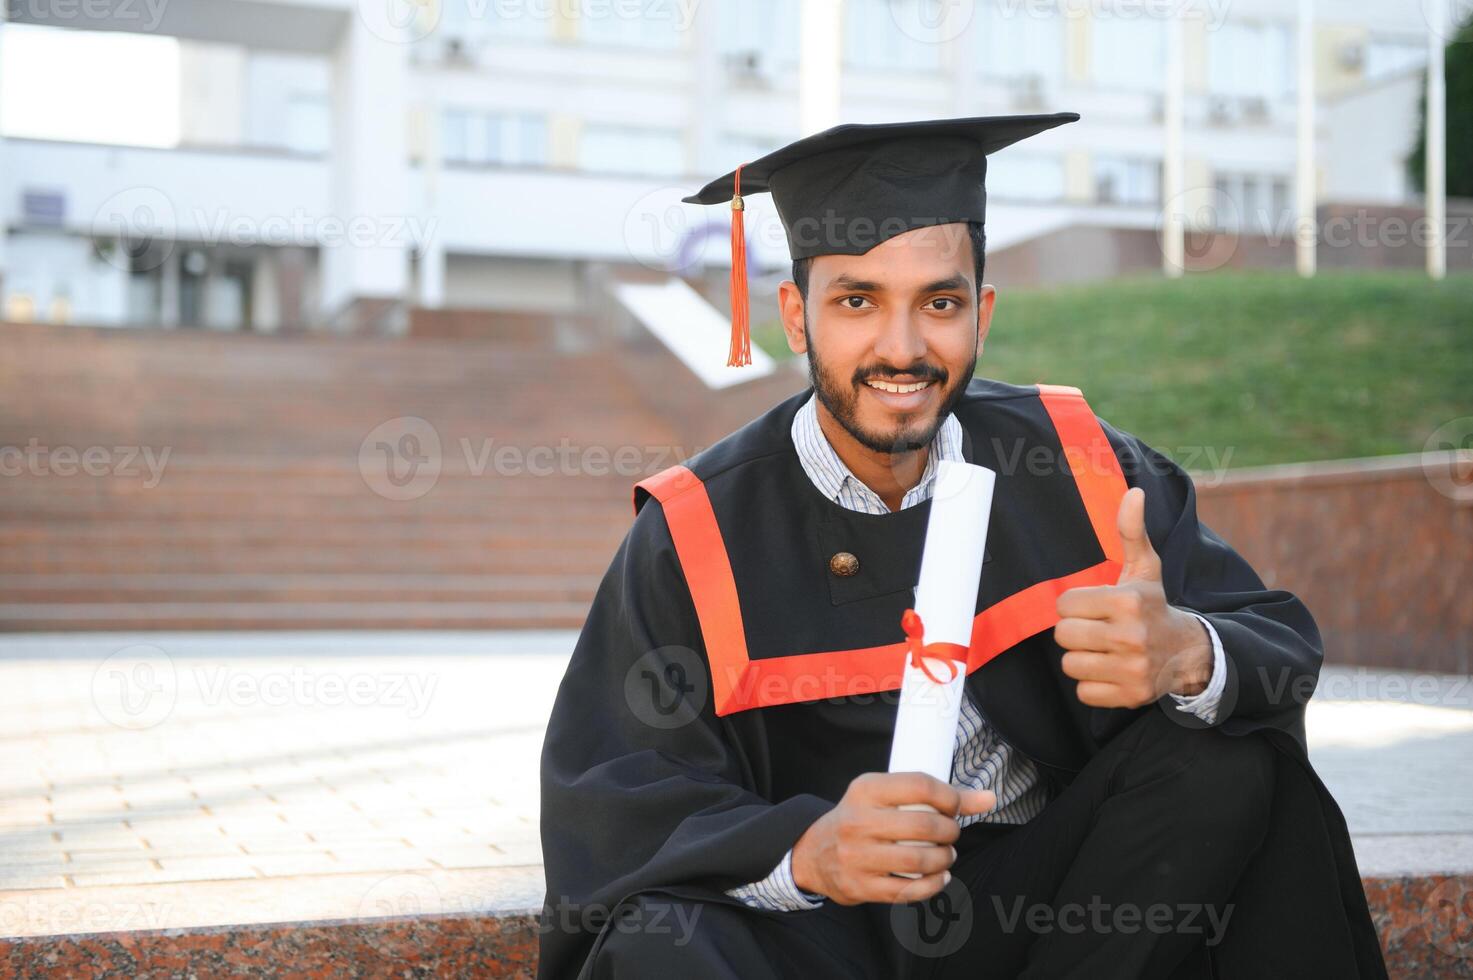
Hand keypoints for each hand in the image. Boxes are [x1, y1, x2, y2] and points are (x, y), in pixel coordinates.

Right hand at [791, 772, 993, 905]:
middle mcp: (858, 822)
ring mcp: (858, 857)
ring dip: (945, 859)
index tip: (955, 806)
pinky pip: (909, 891)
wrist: (814, 853)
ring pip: (920, 861)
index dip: (949, 797)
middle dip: (951, 831)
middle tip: (951, 833)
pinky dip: (934, 885)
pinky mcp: (860, 887)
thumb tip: (989, 798)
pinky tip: (939, 877)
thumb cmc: (861, 819)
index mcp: (865, 790)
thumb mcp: (885, 796)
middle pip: (925, 826)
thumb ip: (935, 796)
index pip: (919, 785)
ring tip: (946, 855)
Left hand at [1055, 487, 1212, 708]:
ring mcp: (1131, 669)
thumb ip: (1131, 531)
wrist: (1186, 652)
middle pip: (1063, 635)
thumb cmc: (1153, 605)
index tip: (1094, 606)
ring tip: (1105, 649)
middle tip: (1098, 628)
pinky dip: (1092, 684)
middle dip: (1076, 631)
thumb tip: (1134, 492)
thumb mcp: (1144, 568)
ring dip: (1083, 658)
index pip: (1064, 605)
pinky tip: (1111, 670)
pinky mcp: (1130, 696)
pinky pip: (1083, 692)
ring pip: (1071, 664)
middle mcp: (1130, 636)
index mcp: (1127, 601)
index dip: (1074, 605)